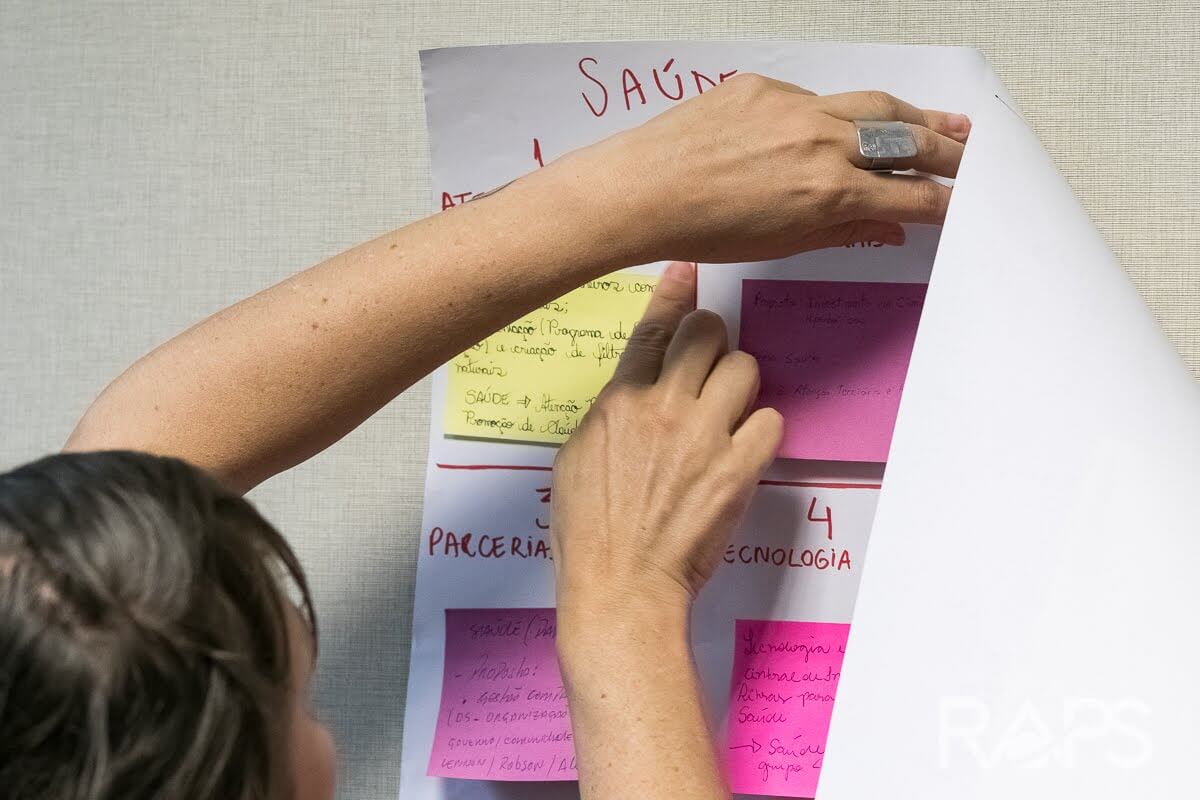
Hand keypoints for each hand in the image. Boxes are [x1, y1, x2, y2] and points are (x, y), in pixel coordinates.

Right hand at [550, 261, 781, 624]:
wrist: (621, 585)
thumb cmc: (589, 531)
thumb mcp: (576, 457)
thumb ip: (610, 413)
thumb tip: (634, 390)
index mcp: (620, 402)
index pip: (654, 328)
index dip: (675, 292)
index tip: (689, 270)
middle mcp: (665, 409)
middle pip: (708, 333)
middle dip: (712, 337)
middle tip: (708, 361)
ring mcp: (704, 438)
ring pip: (745, 368)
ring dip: (738, 382)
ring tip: (726, 411)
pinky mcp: (737, 470)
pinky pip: (769, 420)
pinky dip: (759, 429)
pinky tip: (742, 448)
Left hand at [577, 74, 969, 262]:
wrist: (643, 189)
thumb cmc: (701, 229)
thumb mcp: (780, 244)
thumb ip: (842, 231)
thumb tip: (887, 227)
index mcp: (829, 193)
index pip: (910, 196)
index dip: (944, 202)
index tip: (963, 204)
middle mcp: (823, 144)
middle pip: (906, 142)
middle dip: (947, 151)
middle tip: (972, 156)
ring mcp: (796, 109)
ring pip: (872, 107)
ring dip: (913, 117)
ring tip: (943, 123)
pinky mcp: (765, 88)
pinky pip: (816, 98)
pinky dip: (838, 114)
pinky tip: (843, 126)